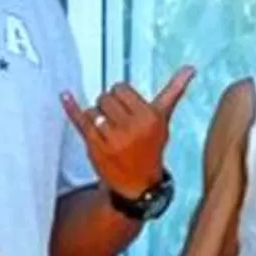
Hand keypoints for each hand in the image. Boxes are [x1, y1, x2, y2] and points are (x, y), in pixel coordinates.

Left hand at [64, 65, 195, 203]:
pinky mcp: (96, 146)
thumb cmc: (150, 149)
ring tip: (108, 132)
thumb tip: (190, 69)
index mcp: (150, 117)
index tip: (126, 109)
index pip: (121, 88)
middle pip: (105, 96)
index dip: (121, 97)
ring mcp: (112, 138)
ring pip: (93, 109)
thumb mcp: (164, 121)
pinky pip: (80, 120)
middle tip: (118, 123)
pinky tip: (65, 96)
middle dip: (109, 106)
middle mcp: (132, 127)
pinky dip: (72, 108)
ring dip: (97, 117)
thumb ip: (173, 92)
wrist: (138, 186)